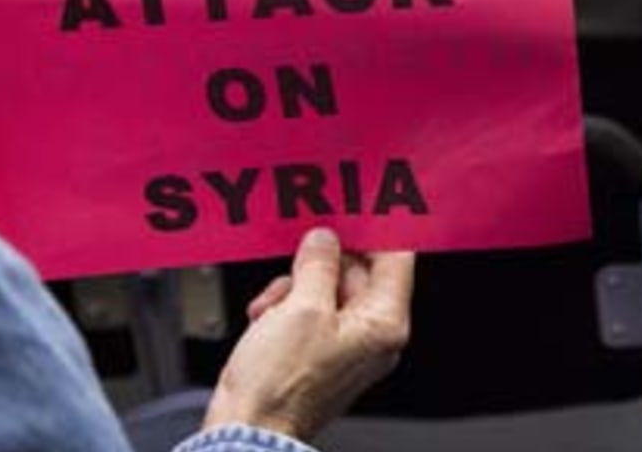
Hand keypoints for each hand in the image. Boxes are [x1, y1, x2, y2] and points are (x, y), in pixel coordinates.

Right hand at [203, 228, 414, 441]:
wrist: (245, 433)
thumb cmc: (278, 388)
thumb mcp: (300, 308)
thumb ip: (317, 264)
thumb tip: (324, 239)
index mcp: (385, 324)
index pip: (396, 259)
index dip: (373, 232)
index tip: (351, 212)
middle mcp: (374, 336)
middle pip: (357, 273)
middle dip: (318, 268)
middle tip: (294, 266)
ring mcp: (347, 347)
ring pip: (327, 291)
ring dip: (294, 291)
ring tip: (272, 309)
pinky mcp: (319, 356)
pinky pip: (309, 315)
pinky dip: (285, 311)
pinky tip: (265, 321)